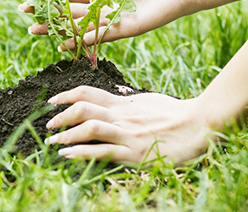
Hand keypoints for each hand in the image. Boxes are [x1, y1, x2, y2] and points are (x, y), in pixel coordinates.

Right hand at [19, 0, 203, 49]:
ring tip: (33, 28)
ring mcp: (109, 19)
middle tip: (23, 10)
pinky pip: (96, 36)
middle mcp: (100, 5)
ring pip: (77, 24)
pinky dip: (79, 40)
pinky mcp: (121, 30)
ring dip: (55, 27)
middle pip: (68, 9)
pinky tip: (62, 43)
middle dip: (46, 9)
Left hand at [44, 86, 216, 165]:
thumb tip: (114, 89)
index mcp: (123, 103)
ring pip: (88, 129)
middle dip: (60, 117)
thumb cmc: (175, 112)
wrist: (199, 124)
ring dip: (66, 135)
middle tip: (48, 125)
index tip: (52, 102)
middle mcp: (121, 116)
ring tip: (52, 142)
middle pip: (83, 109)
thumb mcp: (148, 99)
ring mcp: (127, 134)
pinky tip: (67, 156)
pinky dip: (81, 153)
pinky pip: (102, 152)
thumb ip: (127, 97)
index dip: (66, 96)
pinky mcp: (134, 153)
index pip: (88, 93)